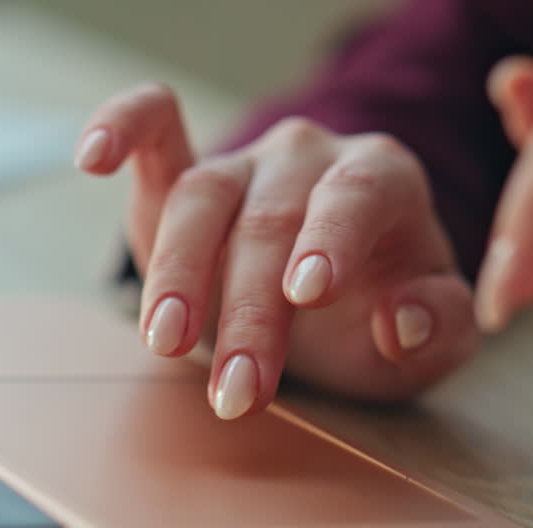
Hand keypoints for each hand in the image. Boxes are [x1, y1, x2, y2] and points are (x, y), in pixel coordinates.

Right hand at [75, 85, 478, 418]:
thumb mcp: (431, 341)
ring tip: (165, 343)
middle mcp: (309, 158)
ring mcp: (243, 163)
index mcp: (382, 179)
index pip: (357, 194)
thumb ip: (440, 329)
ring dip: (177, 274)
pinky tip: (92, 158)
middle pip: (270, 220)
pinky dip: (121, 128)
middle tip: (239, 394)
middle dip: (250, 312)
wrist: (326, 315)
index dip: (330, 240)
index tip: (305, 295)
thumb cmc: (377, 318)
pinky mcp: (181, 173)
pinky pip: (154, 127)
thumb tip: (400, 318)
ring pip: (202, 197)